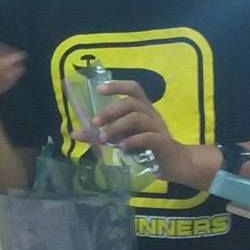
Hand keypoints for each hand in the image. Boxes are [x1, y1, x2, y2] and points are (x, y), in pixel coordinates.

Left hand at [88, 79, 214, 187]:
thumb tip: (75, 133)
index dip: (117, 86)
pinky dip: (132, 141)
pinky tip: (121, 148)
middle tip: (95, 122)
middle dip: (111, 110)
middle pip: (132, 102)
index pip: (133, 88)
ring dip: (117, 127)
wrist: (175, 164)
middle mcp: (151, 114)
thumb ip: (101, 135)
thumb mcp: (122, 139)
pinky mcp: (162, 142)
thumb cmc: (147, 148)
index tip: (98, 90)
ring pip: (138, 117)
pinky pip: (148, 136)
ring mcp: (158, 127)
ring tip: (104, 139)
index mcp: (143, 109)